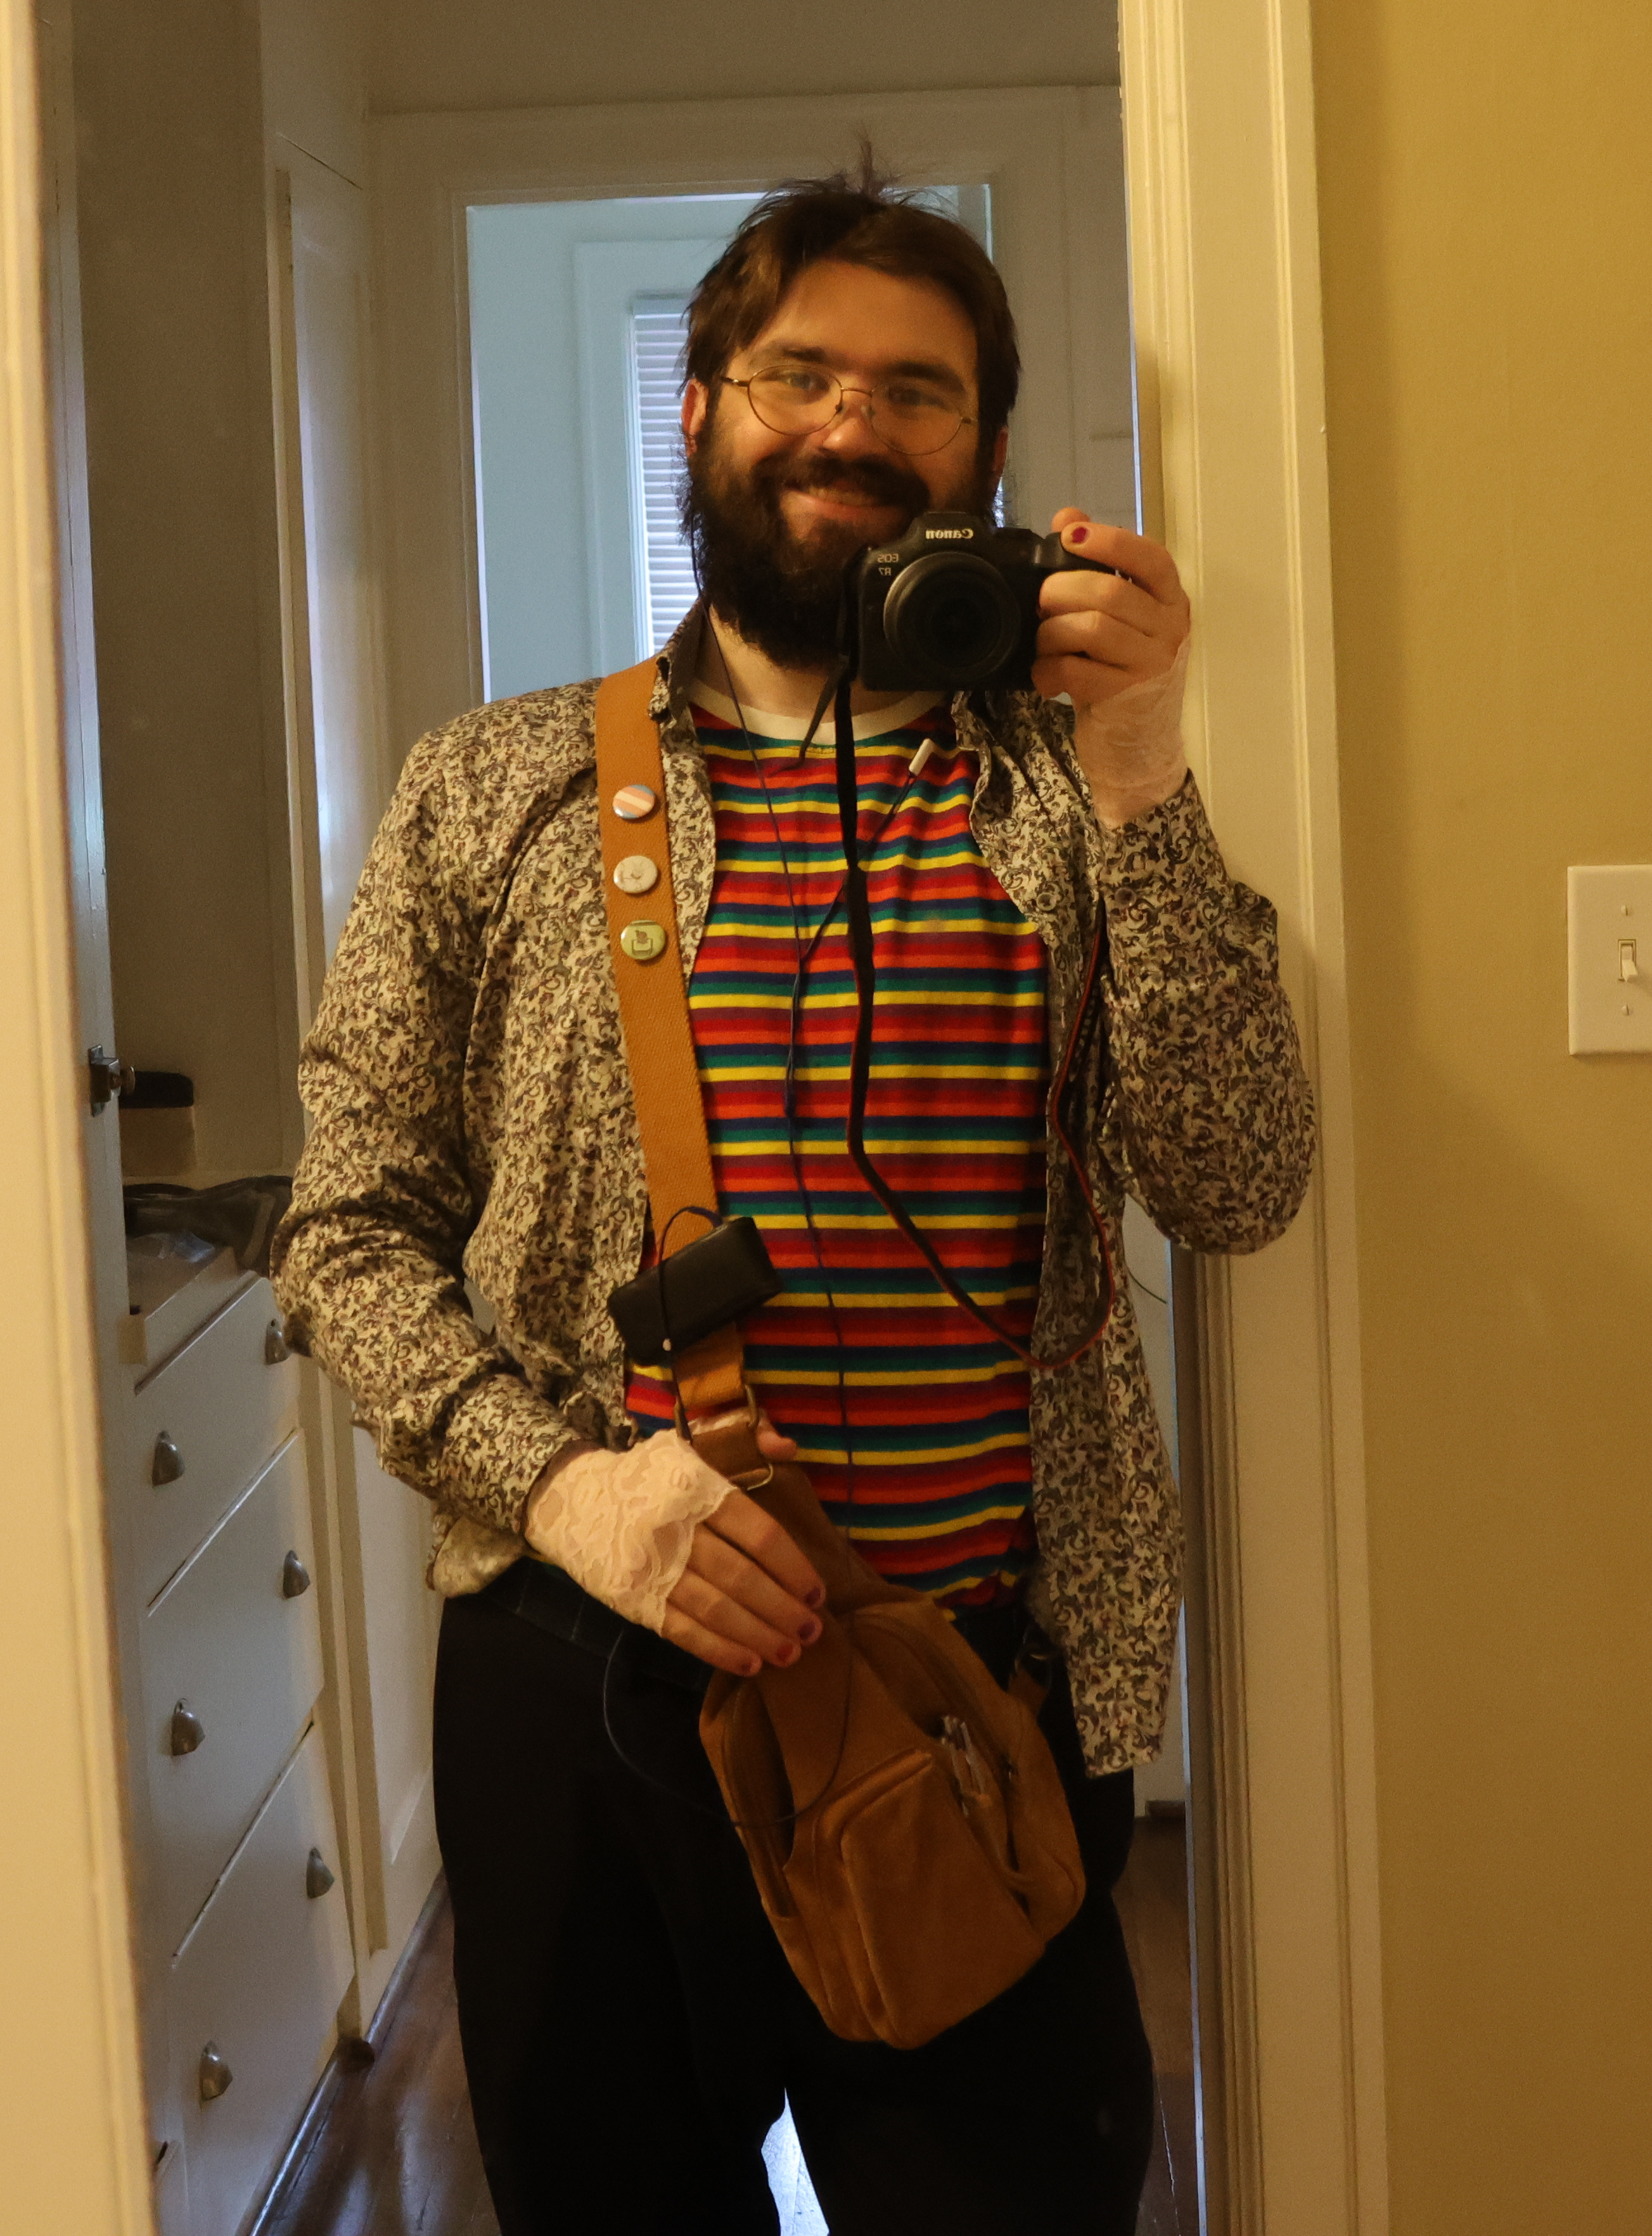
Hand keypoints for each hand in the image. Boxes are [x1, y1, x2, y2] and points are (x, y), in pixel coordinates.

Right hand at [524, 1413, 822, 1679]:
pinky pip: (684, 1632)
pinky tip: (750, 1662)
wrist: (570, 1500)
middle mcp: (675, 1528)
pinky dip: (720, 1651)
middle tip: (812, 1630)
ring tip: (791, 1652)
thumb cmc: (646, 1477)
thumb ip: (746, 1444)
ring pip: (715, 1609)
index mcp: (695, 1488)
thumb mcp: (690, 1448)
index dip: (792, 1566)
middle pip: (741, 1577)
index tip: (818, 1591)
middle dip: (783, 1608)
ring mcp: (652, 1568)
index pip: (757, 1532)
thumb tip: (789, 1448)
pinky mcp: (633, 1600)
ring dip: (759, 1635)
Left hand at [1033, 511, 1191, 826]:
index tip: (1071, 535)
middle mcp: (1169, 629)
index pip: (1150, 559)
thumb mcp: (1116, 620)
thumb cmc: (1122, 674)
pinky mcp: (1127, 697)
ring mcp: (1152, 664)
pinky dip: (1050, 671)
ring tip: (1044, 644)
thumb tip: (1068, 516)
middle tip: (1042, 602)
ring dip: (1053, 633)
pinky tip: (1047, 678)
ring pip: (1091, 629)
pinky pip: (1078, 671)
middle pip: (1109, 593)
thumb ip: (1097, 568)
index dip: (1110, 542)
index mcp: (1169, 601)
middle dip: (1061, 591)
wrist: (1139, 746)